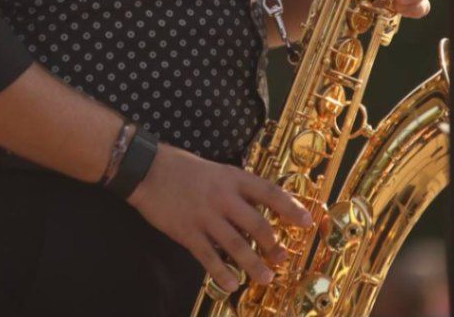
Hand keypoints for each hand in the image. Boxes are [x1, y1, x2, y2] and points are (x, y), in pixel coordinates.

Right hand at [126, 144, 313, 292]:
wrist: (146, 169)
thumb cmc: (183, 168)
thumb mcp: (216, 170)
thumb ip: (236, 189)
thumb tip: (259, 211)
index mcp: (232, 178)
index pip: (269, 192)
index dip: (291, 208)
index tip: (307, 222)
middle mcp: (223, 197)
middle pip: (257, 224)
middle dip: (273, 245)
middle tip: (282, 258)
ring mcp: (204, 216)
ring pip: (236, 245)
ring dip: (253, 264)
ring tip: (265, 278)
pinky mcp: (186, 232)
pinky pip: (208, 256)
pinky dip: (222, 272)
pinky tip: (232, 284)